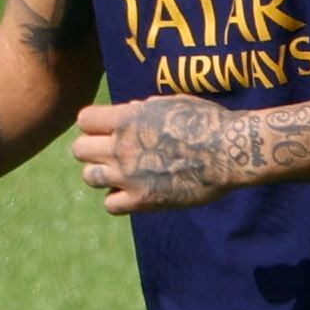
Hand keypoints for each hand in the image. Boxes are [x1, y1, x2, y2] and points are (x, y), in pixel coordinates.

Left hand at [71, 95, 255, 213]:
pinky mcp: (143, 200)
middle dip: (93, 149)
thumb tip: (125, 114)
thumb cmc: (205, 121)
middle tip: (113, 151)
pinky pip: (110, 205)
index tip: (108, 128)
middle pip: (79, 150)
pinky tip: (134, 192)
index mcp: (126, 118)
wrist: (229, 151)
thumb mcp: (168, 104)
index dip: (93, 124)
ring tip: (122, 173)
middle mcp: (121, 147)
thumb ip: (140, 111)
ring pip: (89, 178)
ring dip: (102, 175)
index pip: (83, 120)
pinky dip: (118, 199)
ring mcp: (129, 175)